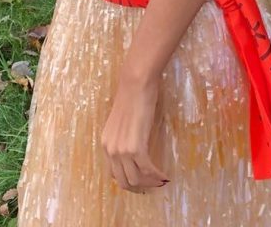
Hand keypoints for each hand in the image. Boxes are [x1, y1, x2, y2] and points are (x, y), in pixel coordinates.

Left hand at [101, 76, 168, 192]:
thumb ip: (122, 138)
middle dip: (140, 186)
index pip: (114, 174)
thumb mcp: (121, 123)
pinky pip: (148, 170)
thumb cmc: (131, 97)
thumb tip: (133, 149)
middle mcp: (110, 150)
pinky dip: (157, 176)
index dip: (129, 179)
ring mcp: (122, 150)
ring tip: (160, 180)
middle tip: (153, 183)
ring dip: (150, 183)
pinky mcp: (136, 148)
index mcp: (105, 144)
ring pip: (136, 179)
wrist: (136, 83)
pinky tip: (165, 176)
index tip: (142, 179)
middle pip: (124, 181)